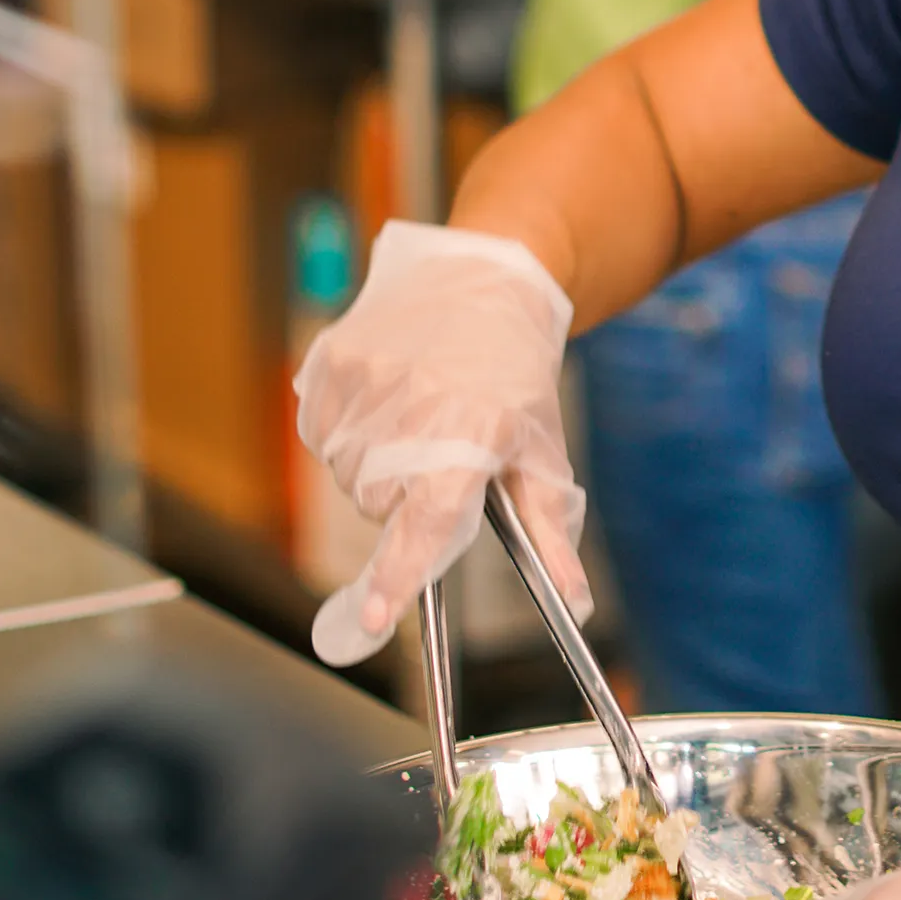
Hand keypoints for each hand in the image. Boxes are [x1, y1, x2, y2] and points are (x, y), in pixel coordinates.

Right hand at [294, 220, 587, 665]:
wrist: (481, 278)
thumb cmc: (517, 372)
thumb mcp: (542, 450)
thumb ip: (550, 532)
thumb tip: (577, 604)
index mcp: (466, 436)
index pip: (426, 523)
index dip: (398, 578)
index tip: (375, 621)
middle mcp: (407, 414)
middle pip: (381, 511)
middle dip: (407, 501)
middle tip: (441, 455)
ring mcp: (360, 387)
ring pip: (348, 477)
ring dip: (377, 467)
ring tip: (417, 418)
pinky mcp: (329, 367)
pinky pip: (323, 436)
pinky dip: (350, 433)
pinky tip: (388, 400)